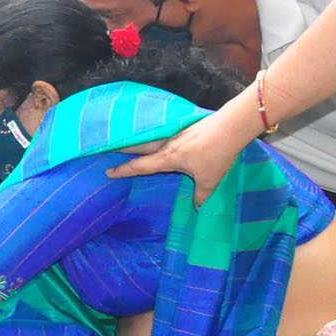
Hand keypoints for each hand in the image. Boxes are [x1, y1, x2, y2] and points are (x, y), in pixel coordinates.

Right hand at [106, 117, 248, 207]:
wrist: (230, 127)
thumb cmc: (217, 154)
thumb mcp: (210, 180)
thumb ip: (202, 195)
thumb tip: (198, 208)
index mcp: (167, 158)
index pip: (139, 166)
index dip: (123, 170)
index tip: (107, 172)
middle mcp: (165, 144)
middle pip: (137, 146)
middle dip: (120, 147)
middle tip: (105, 147)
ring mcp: (174, 133)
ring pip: (148, 137)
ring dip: (136, 139)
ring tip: (126, 140)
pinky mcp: (183, 126)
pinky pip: (161, 132)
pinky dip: (153, 134)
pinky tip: (156, 134)